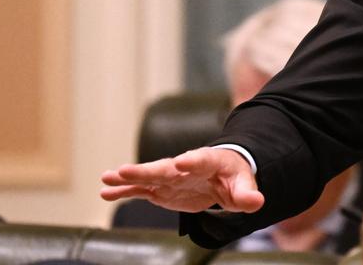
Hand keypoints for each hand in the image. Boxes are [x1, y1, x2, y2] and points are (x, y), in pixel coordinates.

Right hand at [100, 147, 264, 213]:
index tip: (181, 162)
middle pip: (165, 167)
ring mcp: (170, 177)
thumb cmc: (234, 176)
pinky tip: (105, 191)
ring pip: (147, 177)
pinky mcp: (161, 188)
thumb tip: (257, 202)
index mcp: (209, 161)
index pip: (201, 160)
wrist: (223, 173)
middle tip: (125, 170)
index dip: (192, 161)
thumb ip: (248, 194)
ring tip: (107, 178)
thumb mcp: (244, 185)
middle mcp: (185, 166)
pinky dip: (124, 190)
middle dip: (146, 169)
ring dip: (127, 178)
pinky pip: (140, 189)